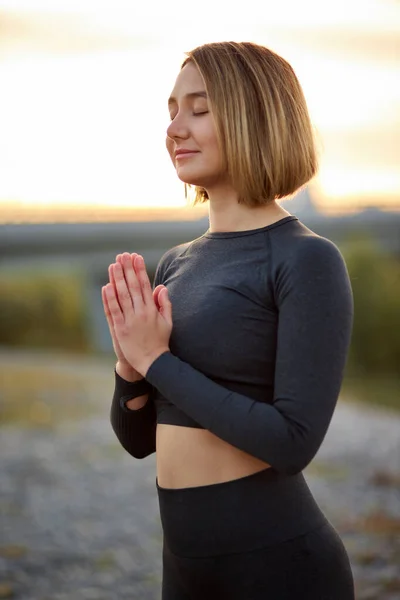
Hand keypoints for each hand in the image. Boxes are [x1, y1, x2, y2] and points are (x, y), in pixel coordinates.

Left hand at [103, 252, 171, 376]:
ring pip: (121, 296)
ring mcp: (129, 321)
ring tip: (114, 265)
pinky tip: (106, 286)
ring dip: (117, 279)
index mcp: (152, 310)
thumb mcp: (168, 322)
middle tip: (123, 255)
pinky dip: (109, 298)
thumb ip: (165, 304)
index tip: (136, 257)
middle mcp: (140, 313)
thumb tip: (161, 287)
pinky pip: (113, 311)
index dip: (139, 270)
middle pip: (132, 287)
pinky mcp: (119, 329)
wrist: (151, 362)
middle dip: (127, 269)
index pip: (144, 285)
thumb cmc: (160, 341)